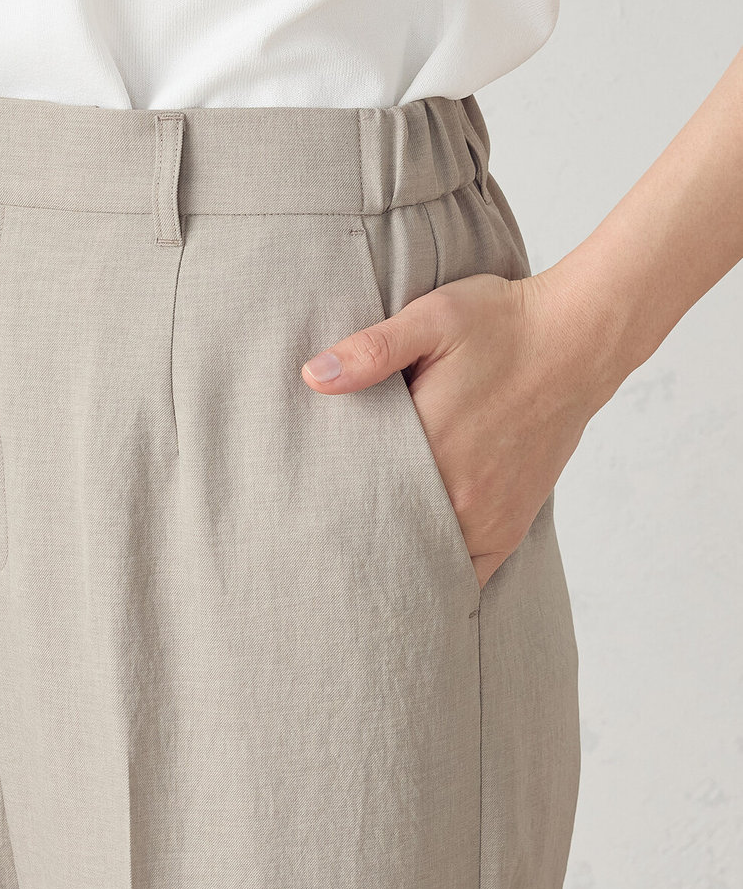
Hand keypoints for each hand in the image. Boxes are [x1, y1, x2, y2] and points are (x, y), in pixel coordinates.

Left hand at [301, 268, 610, 588]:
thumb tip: (314, 376)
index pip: (359, 498)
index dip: (331, 504)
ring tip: (369, 550)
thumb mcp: (433, 317)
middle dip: (359, 535)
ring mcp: (489, 518)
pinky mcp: (511, 525)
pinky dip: (442, 570)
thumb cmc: (504, 325)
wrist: (577, 342)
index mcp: (431, 447)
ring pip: (426, 559)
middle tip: (328, 532)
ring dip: (399, 555)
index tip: (312, 503)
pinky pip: (469, 570)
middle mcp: (460, 496)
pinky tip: (420, 559)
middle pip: (390, 536)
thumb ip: (373, 350)